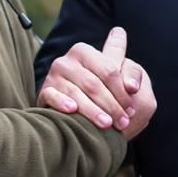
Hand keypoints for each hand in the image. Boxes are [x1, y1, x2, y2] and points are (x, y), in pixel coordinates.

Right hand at [38, 27, 153, 134]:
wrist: (76, 117)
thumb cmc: (104, 93)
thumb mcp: (119, 80)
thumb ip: (131, 74)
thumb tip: (133, 85)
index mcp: (85, 51)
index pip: (108, 69)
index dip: (122, 91)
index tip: (133, 109)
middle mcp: (66, 61)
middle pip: (93, 83)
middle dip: (110, 105)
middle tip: (123, 122)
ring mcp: (53, 76)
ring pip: (76, 93)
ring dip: (93, 111)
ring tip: (107, 125)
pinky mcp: (44, 92)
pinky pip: (52, 96)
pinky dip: (62, 102)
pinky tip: (73, 111)